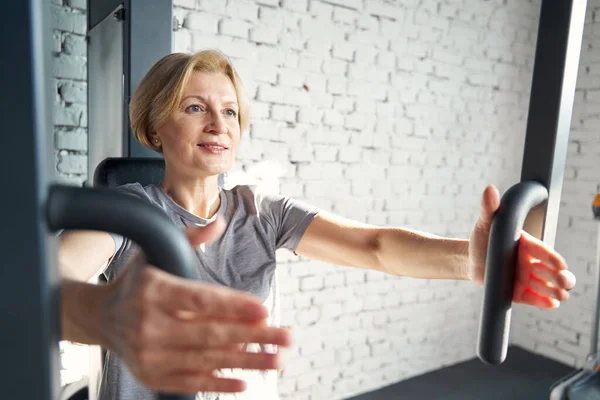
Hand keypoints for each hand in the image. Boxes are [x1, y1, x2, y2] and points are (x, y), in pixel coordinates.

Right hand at [98, 218, 290, 393]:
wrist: (100, 317)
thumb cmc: (136, 282)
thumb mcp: (155, 252)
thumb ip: (190, 238)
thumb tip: (220, 222)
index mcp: (154, 291)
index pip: (201, 300)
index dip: (234, 306)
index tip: (264, 309)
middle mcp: (149, 325)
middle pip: (211, 333)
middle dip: (254, 336)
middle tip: (286, 337)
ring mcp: (149, 354)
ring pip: (206, 360)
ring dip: (246, 361)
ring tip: (277, 360)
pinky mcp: (150, 375)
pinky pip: (189, 382)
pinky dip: (217, 384)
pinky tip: (244, 382)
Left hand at [467, 185, 575, 308]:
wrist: (469, 259)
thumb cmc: (481, 238)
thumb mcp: (485, 222)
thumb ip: (489, 208)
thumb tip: (490, 189)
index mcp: (526, 244)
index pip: (542, 250)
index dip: (551, 257)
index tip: (559, 264)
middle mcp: (530, 261)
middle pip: (550, 270)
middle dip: (560, 276)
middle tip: (564, 282)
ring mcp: (527, 277)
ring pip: (546, 286)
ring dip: (555, 291)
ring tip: (561, 295)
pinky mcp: (519, 292)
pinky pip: (534, 298)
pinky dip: (543, 302)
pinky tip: (552, 304)